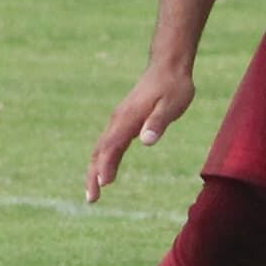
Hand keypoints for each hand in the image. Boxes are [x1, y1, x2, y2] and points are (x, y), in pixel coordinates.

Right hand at [87, 62, 195, 201]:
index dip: (105, 166)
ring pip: (102, 148)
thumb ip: (158, 122)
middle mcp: (118, 120)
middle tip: (91, 199)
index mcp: (128, 118)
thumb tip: (146, 141)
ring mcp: (119, 121)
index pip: (112, 146)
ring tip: (94, 192)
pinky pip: (108, 144)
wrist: (167, 67)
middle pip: (100, 151)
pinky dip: (103, 160)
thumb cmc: (173, 87)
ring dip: (95, 170)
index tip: (103, 184)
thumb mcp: (172, 105)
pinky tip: (105, 174)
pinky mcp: (124, 122)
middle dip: (93, 175)